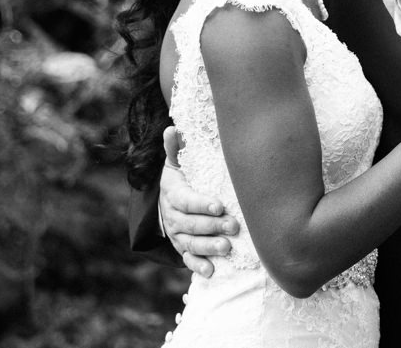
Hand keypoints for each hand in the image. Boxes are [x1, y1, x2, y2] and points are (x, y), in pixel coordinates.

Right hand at [159, 126, 239, 276]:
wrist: (167, 202)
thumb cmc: (181, 179)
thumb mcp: (176, 163)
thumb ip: (175, 148)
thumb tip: (172, 128)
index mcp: (173, 194)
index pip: (187, 201)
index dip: (202, 204)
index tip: (220, 205)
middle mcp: (173, 217)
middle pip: (191, 224)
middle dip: (212, 226)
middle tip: (233, 226)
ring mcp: (177, 235)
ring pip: (190, 243)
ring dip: (208, 247)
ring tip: (227, 248)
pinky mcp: (182, 248)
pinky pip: (187, 259)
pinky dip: (198, 266)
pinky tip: (211, 271)